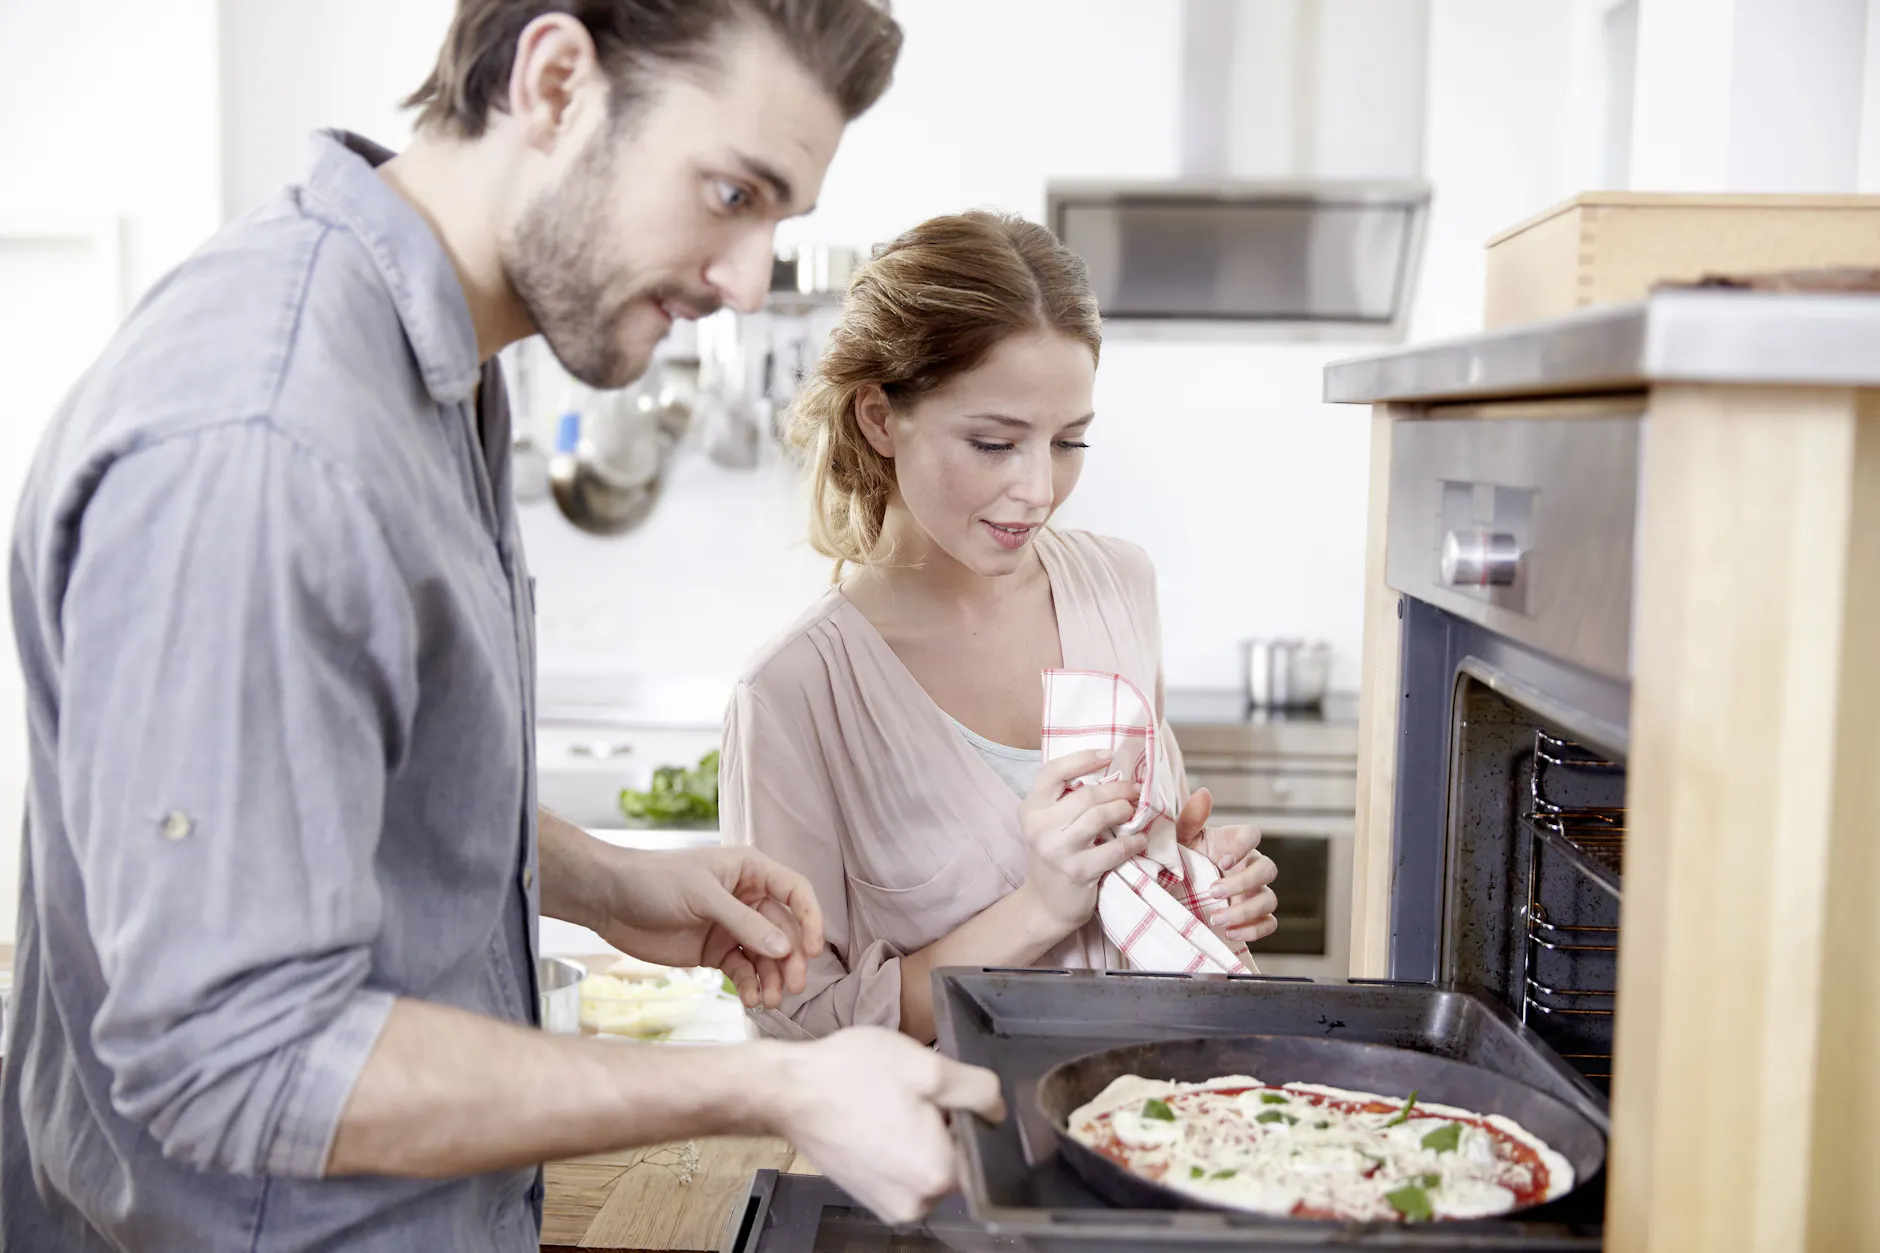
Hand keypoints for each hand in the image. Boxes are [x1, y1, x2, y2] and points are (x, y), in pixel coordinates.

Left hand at [592, 846, 825, 1010]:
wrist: (608, 900)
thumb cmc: (654, 881)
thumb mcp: (702, 896)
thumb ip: (744, 923)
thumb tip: (784, 949)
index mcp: (750, 871)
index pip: (795, 892)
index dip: (810, 919)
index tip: (812, 950)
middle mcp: (748, 898)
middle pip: (785, 931)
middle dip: (790, 960)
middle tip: (792, 987)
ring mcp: (732, 927)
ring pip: (767, 956)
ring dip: (773, 979)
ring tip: (769, 1001)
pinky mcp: (716, 952)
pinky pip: (744, 970)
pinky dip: (750, 986)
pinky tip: (750, 1000)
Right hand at [767, 1027, 1004, 1223]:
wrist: (789, 1092)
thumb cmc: (852, 1076)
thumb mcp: (929, 1067)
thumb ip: (978, 1090)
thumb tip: (996, 1109)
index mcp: (938, 1175)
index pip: (983, 1150)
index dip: (969, 1117)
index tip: (945, 1095)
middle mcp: (917, 1203)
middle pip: (955, 1159)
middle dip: (943, 1125)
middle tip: (913, 1094)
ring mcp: (889, 1205)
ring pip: (927, 1164)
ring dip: (920, 1134)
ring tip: (890, 1104)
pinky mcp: (870, 1197)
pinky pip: (903, 1171)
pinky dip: (898, 1145)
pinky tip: (877, 1118)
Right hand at [1016, 749, 1146, 933]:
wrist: (1046, 904)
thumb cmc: (1054, 855)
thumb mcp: (1047, 824)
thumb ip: (1064, 800)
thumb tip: (1106, 773)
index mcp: (1030, 809)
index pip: (1053, 772)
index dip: (1082, 759)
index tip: (1107, 755)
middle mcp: (1039, 827)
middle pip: (1086, 795)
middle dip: (1116, 789)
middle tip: (1134, 790)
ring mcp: (1057, 850)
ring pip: (1099, 816)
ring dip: (1124, 811)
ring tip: (1133, 812)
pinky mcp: (1078, 871)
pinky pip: (1114, 849)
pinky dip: (1133, 841)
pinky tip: (1140, 839)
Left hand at [1175, 788, 1279, 943]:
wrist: (1170, 895)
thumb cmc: (1178, 862)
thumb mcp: (1178, 841)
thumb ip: (1191, 819)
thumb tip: (1204, 793)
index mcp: (1232, 843)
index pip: (1253, 835)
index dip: (1243, 847)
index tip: (1221, 861)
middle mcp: (1248, 866)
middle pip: (1268, 869)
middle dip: (1243, 882)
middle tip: (1212, 892)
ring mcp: (1254, 893)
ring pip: (1269, 899)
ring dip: (1245, 911)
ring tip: (1216, 919)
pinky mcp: (1253, 917)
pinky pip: (1269, 923)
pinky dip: (1254, 930)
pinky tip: (1230, 933)